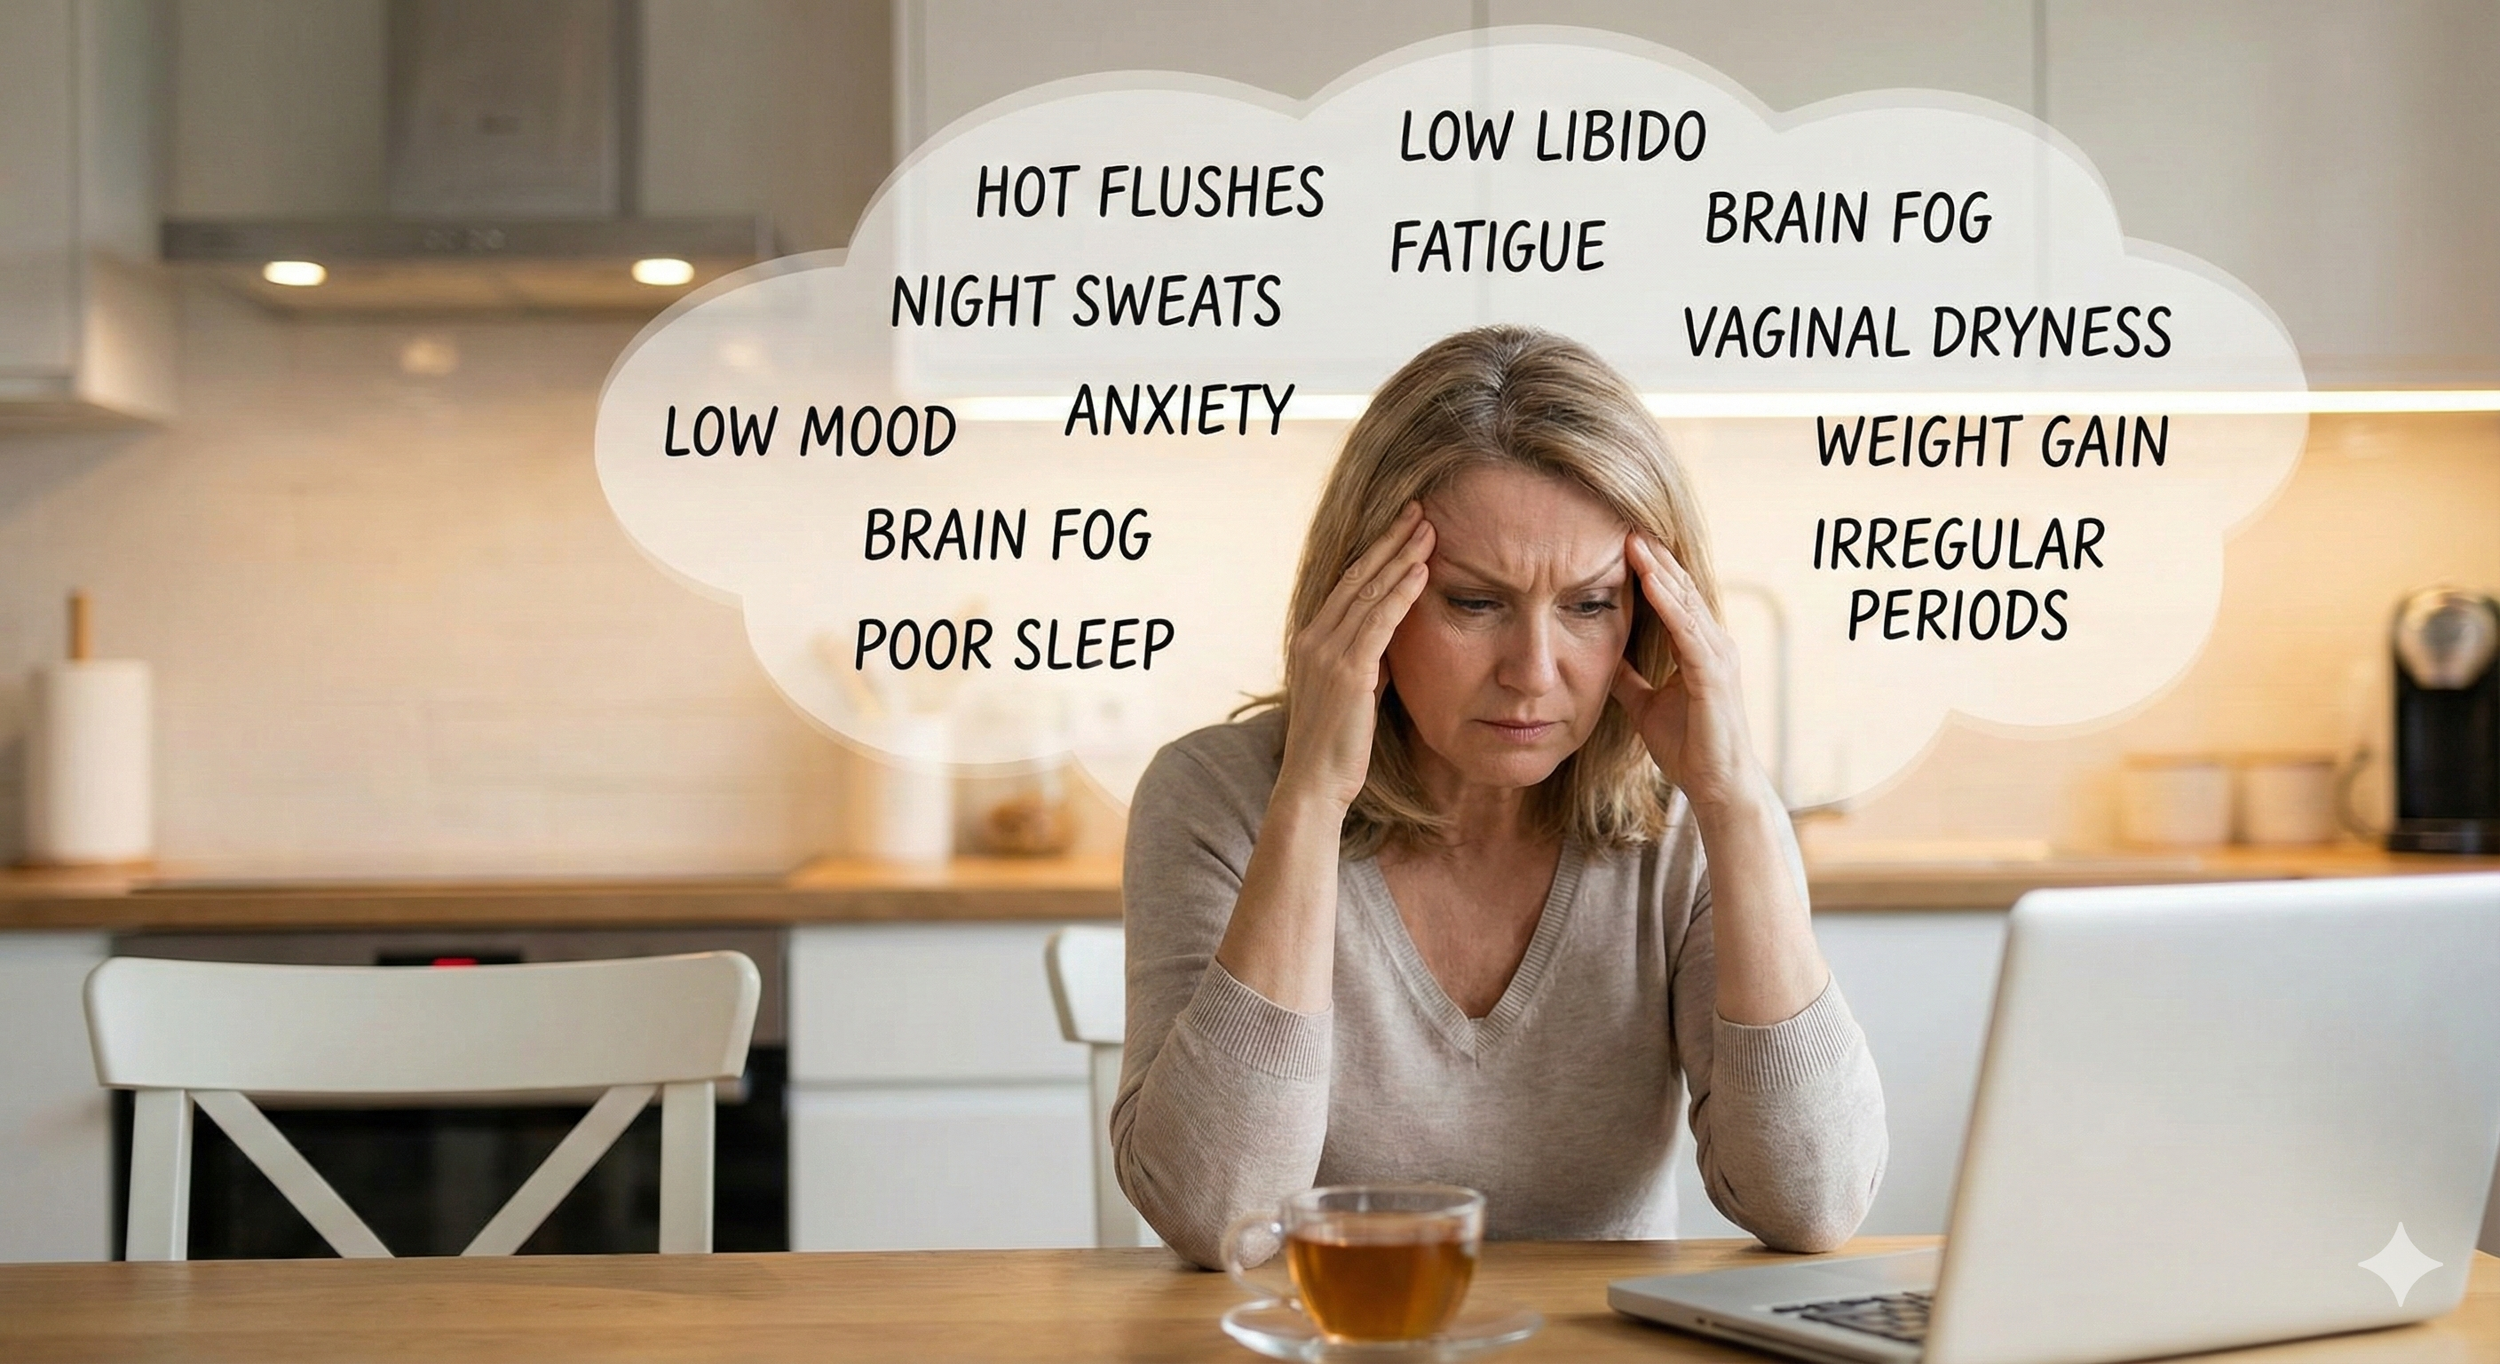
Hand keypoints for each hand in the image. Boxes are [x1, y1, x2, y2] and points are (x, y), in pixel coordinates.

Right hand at [1279, 502, 1434, 810]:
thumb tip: (1391, 641)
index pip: (1347, 583)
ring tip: (1429, 528)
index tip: (1402, 526)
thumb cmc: (1335, 745)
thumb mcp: (1352, 692)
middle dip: (1390, 540)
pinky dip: (1401, 593)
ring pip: (1369, 592)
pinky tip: (1422, 571)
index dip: (1376, 551)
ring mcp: (1327, 653)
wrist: (1313, 783)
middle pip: (1357, 576)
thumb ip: (1366, 661)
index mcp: (1311, 639)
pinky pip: (1379, 622)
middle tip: (1419, 510)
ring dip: (1402, 557)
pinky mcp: (1348, 672)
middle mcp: (1314, 638)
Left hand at [1609, 532, 1770, 815]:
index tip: (1621, 541)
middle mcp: (1713, 644)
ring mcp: (1717, 656)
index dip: (1650, 569)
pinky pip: (1687, 630)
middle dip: (1654, 557)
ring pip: (1684, 602)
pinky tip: (1649, 581)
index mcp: (1698, 648)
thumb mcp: (1645, 704)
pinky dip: (1667, 603)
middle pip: (1680, 590)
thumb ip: (1628, 678)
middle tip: (1626, 522)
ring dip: (1659, 570)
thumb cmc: (1688, 746)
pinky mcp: (1712, 674)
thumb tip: (1603, 658)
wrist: (1715, 785)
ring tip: (1633, 539)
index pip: (1672, 598)